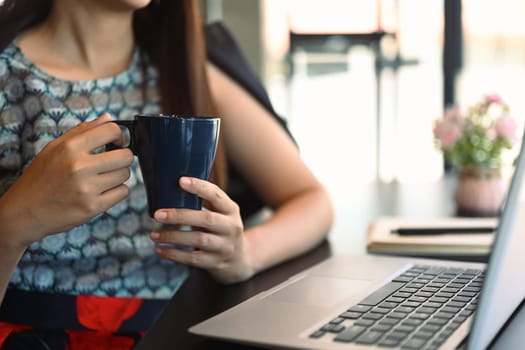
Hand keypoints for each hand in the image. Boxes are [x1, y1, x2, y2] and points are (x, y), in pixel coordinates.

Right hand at [0, 114, 133, 246]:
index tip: (114, 143)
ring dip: (118, 176)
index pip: (112, 130)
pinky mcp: (93, 207)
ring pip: (125, 174)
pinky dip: (116, 191)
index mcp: (70, 147)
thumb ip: (83, 131)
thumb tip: (108, 118)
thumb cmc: (41, 177)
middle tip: (111, 162)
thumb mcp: (55, 147)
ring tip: (101, 178)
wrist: (25, 211)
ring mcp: (87, 189)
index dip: (118, 136)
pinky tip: (102, 191)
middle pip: (126, 156)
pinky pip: (123, 192)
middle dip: (122, 157)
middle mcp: (80, 167)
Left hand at [150, 177, 253, 283]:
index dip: (199, 187)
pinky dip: (174, 254)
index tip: (180, 181)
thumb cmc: (220, 229)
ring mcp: (225, 246)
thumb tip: (170, 187)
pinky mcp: (215, 263)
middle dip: (180, 216)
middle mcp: (231, 227)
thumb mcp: (220, 213)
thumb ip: (204, 202)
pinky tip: (159, 249)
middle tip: (158, 214)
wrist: (238, 260)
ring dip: (173, 236)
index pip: (216, 195)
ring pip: (198, 240)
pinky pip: (193, 259)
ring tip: (154, 234)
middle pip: (206, 219)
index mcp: (231, 210)